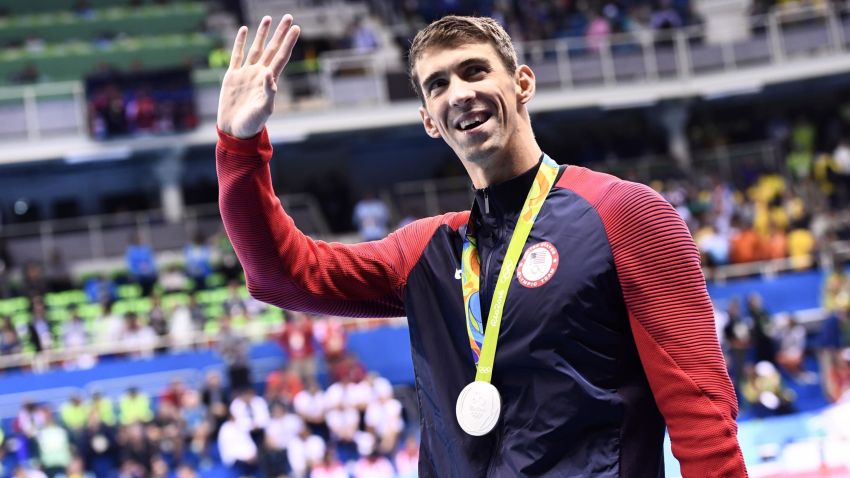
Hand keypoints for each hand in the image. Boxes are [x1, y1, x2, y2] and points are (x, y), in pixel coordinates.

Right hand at [217, 15, 300, 138]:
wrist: (234, 132)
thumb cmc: (252, 125)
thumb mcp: (263, 110)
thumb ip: (269, 92)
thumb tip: (269, 72)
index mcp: (269, 81)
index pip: (282, 56)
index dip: (289, 42)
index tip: (297, 28)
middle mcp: (259, 74)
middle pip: (272, 48)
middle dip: (280, 33)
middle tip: (289, 17)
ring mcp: (246, 74)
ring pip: (256, 49)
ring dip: (263, 34)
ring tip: (268, 18)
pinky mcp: (232, 77)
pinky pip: (237, 55)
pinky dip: (240, 42)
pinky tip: (244, 30)